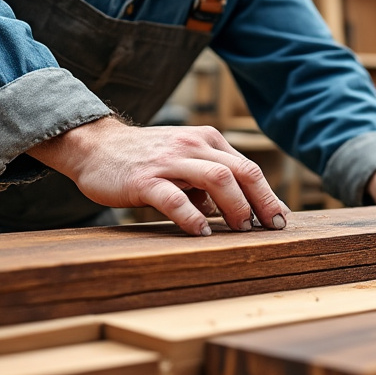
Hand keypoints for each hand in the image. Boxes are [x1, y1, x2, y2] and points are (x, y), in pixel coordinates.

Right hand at [27, 116, 289, 236]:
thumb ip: (210, 179)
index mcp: (207, 141)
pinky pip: (175, 198)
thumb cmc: (145, 159)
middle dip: (262, 202)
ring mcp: (169, 162)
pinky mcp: (144, 180)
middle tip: (272, 228)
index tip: (280, 220)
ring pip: (217, 179)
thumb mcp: (184, 160)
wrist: (95, 146)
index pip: (248, 168)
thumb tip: (240, 210)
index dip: (269, 195)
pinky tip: (202, 233)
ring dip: (236, 207)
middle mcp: (193, 147)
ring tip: (242, 229)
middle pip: (242, 172)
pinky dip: (193, 217)